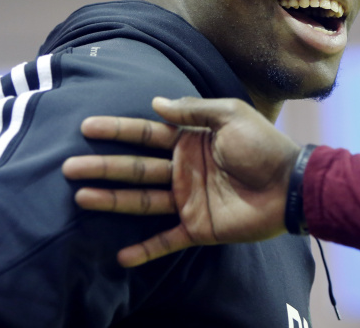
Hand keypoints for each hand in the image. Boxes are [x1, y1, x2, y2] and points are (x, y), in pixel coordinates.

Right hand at [62, 96, 301, 266]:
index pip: (145, 134)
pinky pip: (166, 241)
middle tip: (68, 166)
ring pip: (141, 201)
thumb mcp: (230, 115)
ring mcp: (187, 200)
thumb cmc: (264, 146)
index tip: (87, 128)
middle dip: (102, 167)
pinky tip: (120, 257)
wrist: (291, 186)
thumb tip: (155, 103)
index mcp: (189, 141)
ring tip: (80, 198)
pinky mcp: (197, 227)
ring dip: (111, 200)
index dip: (117, 130)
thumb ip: (193, 110)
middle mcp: (182, 170)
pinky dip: (144, 251)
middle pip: (134, 168)